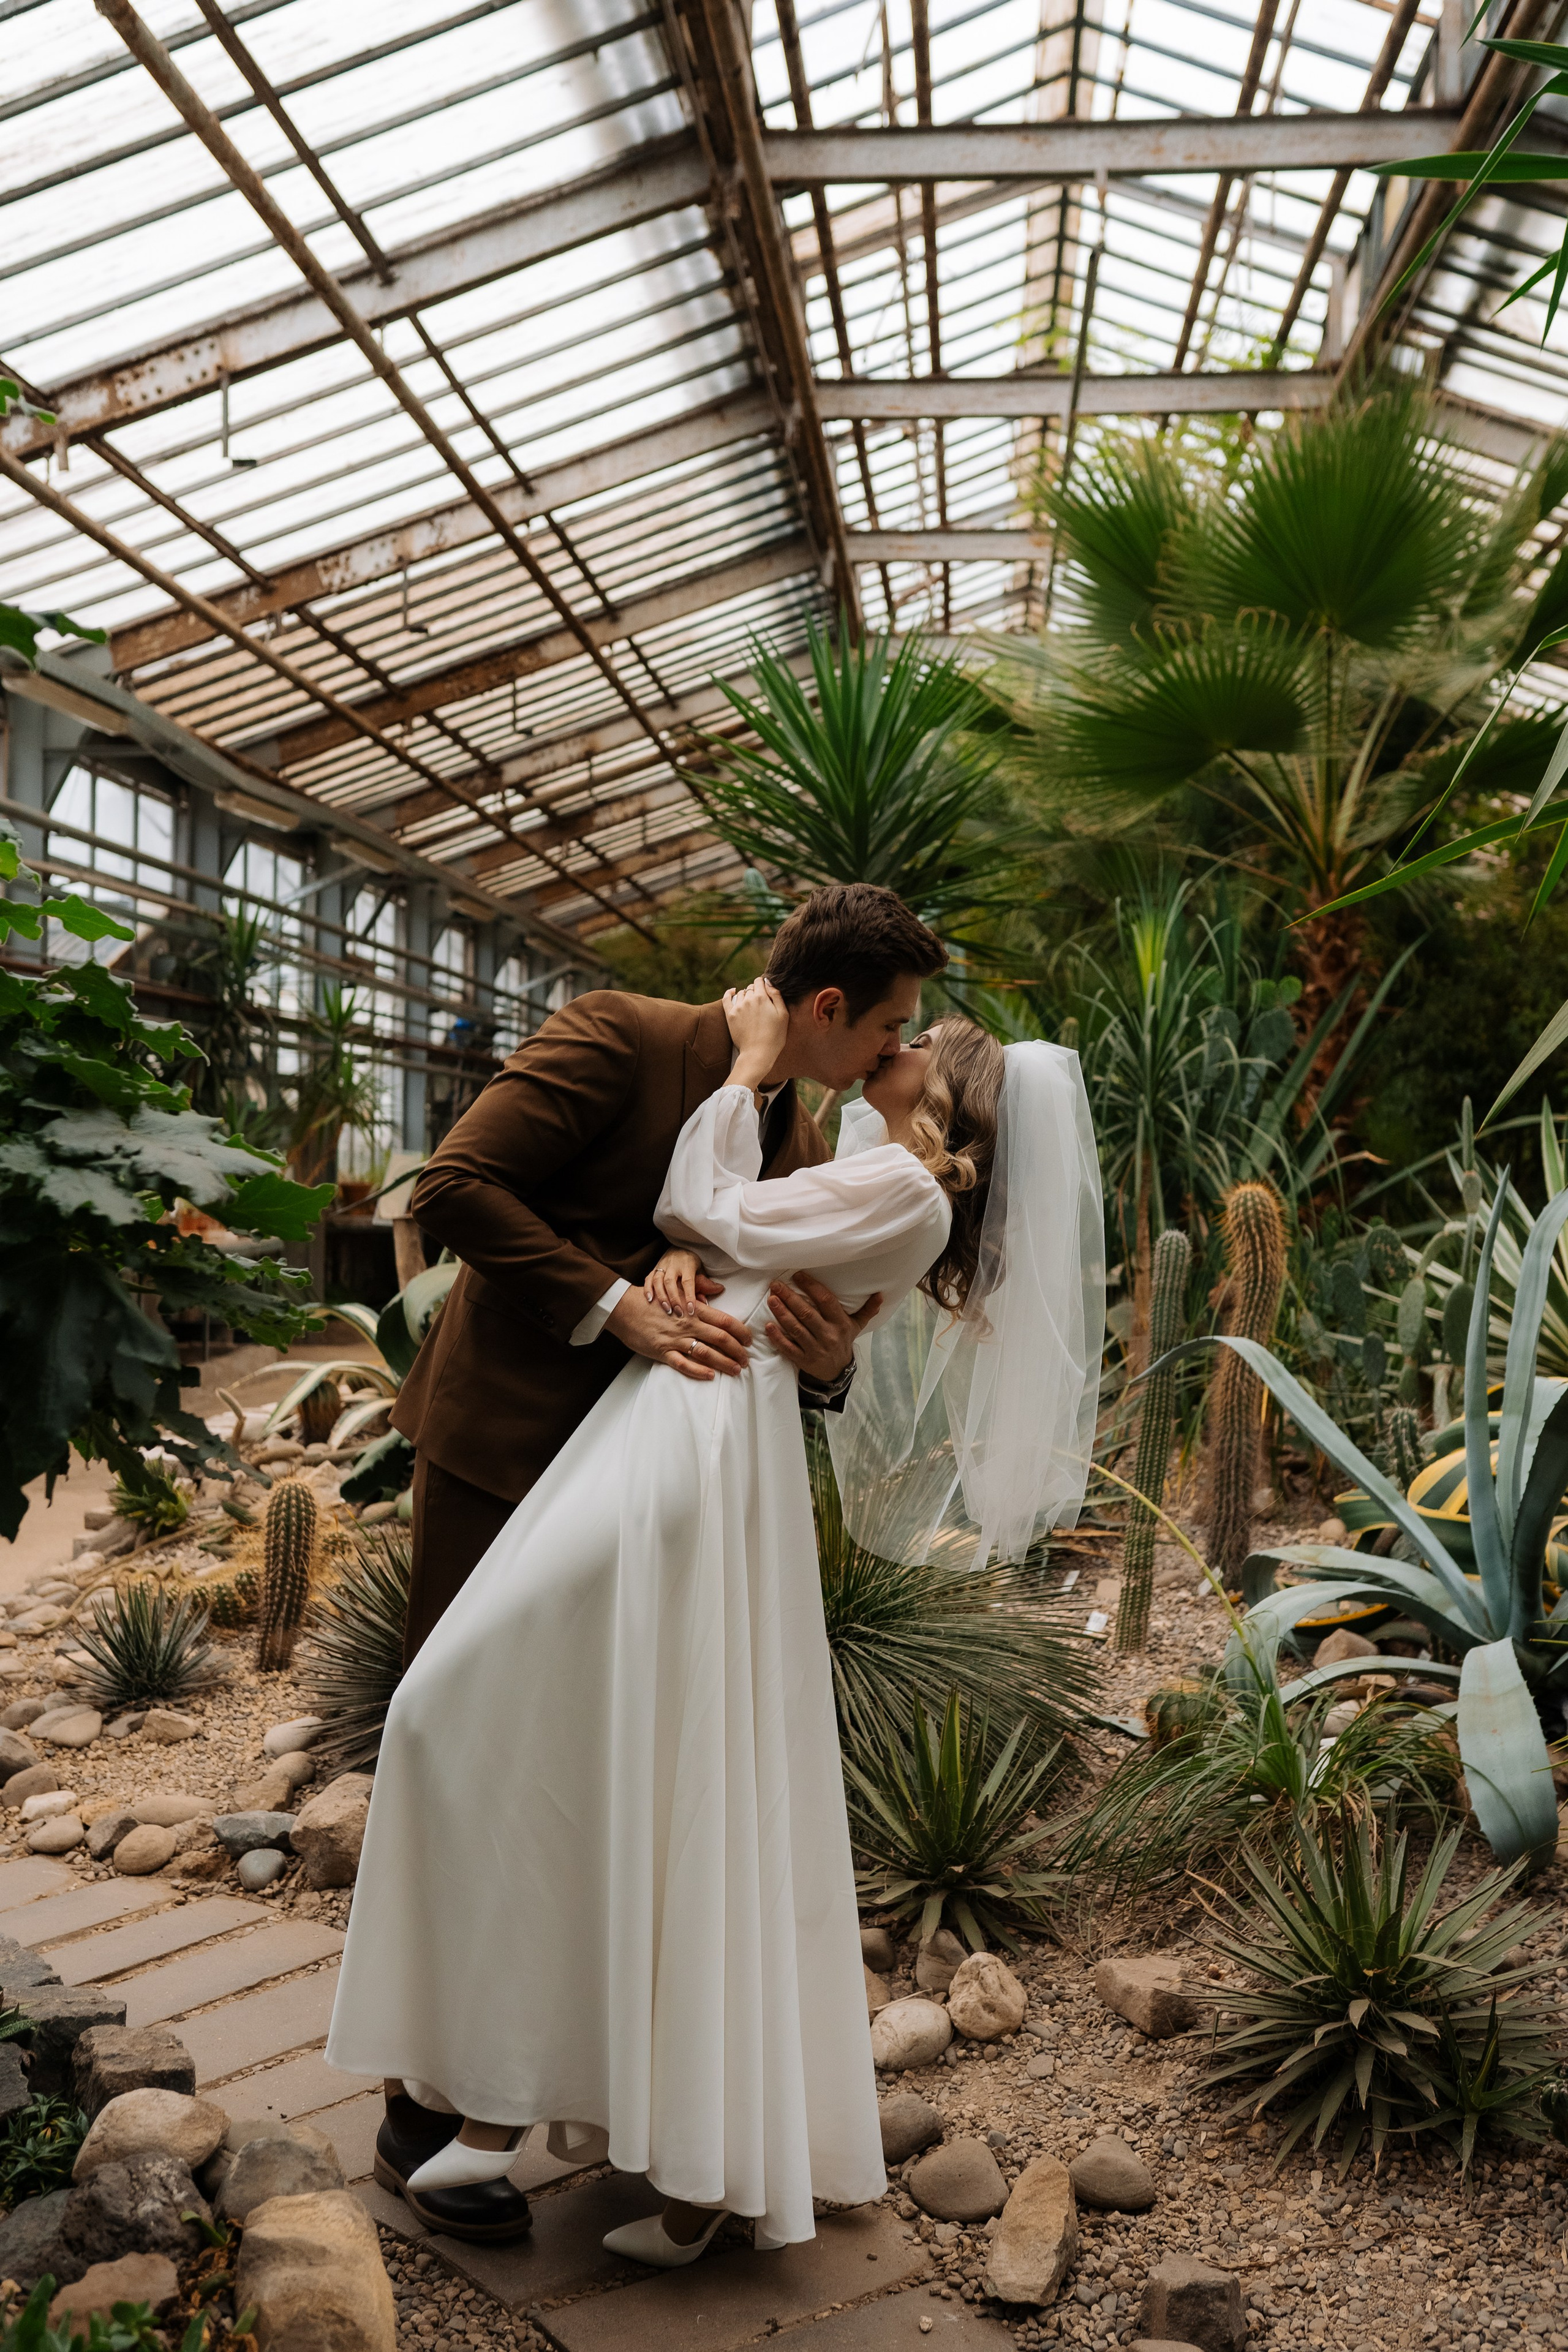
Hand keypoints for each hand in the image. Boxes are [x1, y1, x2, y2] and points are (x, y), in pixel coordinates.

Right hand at [606, 1287, 751, 1380]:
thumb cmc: (653, 1301)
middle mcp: (688, 1324)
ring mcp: (675, 1339)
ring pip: (706, 1352)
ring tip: (736, 1370)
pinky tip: (710, 1375)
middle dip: (737, 1350)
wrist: (625, 1308)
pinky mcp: (663, 1351)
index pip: (725, 1321)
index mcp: (694, 1310)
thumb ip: (699, 1295)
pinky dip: (698, 1370)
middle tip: (747, 1359)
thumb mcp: (678, 1294)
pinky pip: (683, 1364)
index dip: (741, 1332)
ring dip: (724, 1362)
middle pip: (720, 1338)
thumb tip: (718, 1289)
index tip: (749, 1340)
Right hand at [644, 1248, 703, 1316]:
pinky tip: (649, 1300)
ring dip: (660, 1296)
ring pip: (658, 1280)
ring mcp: (662, 1266)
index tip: (691, 1310)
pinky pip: (649, 1278)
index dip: (689, 1296)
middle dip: (673, 1298)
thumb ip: (704, 1284)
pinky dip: (648, 1289)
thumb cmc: (692, 1262)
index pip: (687, 1281)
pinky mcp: (654, 1268)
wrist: (681, 1246)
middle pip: (670, 1282)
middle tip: (678, 1313)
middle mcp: (673, 1264)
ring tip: (665, 1309)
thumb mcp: (701, 1270)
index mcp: (687, 1264)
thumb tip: (708, 1299)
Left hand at [723, 977, 788, 1090]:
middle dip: (756, 992)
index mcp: (762, 998)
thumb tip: (768, 982)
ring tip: (752, 1006)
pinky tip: (732, 992)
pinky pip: (726, 999)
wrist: (758, 1053)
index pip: (760, 981)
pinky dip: (729, 993)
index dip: (764, 984)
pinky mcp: (730, 1016)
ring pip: (741, 994)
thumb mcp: (783, 1015)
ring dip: (746, 996)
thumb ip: (777, 996)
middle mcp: (748, 999)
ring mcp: (738, 1007)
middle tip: (762, 1004)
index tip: (767, 991)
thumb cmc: (774, 1036)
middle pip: (751, 988)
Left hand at [766, 1271, 881, 1383]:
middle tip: (776, 1285)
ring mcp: (815, 1349)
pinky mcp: (804, 1360)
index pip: (826, 1301)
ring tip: (771, 1299)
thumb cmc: (843, 1342)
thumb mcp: (857, 1326)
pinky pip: (789, 1348)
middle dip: (790, 1298)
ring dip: (782, 1314)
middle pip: (807, 1314)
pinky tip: (768, 1326)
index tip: (797, 1275)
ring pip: (796, 1330)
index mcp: (840, 1323)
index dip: (811, 1287)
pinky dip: (778, 1338)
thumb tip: (881, 1294)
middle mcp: (828, 1335)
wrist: (837, 1372)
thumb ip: (867, 1309)